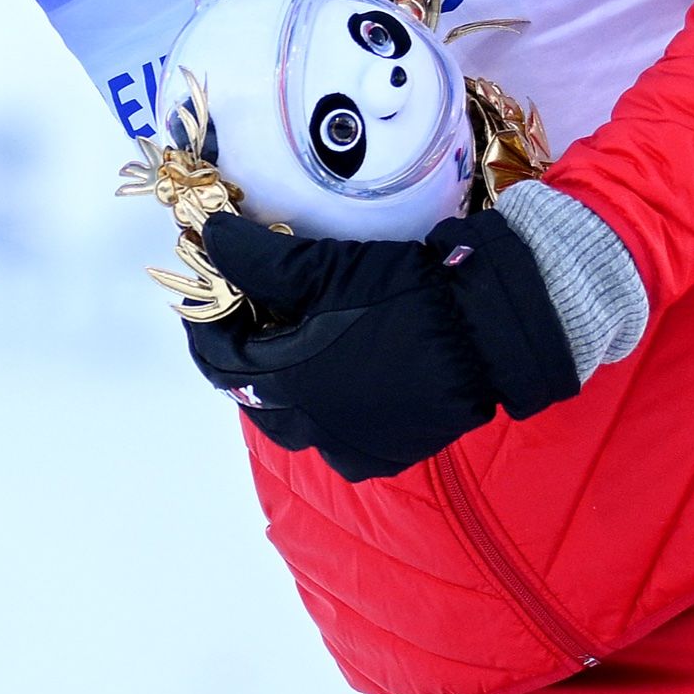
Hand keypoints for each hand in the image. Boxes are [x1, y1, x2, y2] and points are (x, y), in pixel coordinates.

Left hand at [179, 209, 580, 482]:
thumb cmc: (404, 294)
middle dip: (239, 356)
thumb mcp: (325, 265)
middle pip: (250, 394)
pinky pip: (334, 441)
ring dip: (277, 387)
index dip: (205, 326)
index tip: (205, 296)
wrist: (489, 334)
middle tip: (245, 318)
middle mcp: (312, 424)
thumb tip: (211, 239)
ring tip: (287, 347)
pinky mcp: (384, 455)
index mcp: (289, 379)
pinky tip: (333, 382)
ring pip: (290, 423)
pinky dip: (322, 414)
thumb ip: (258, 258)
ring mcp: (349, 446)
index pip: (219, 359)